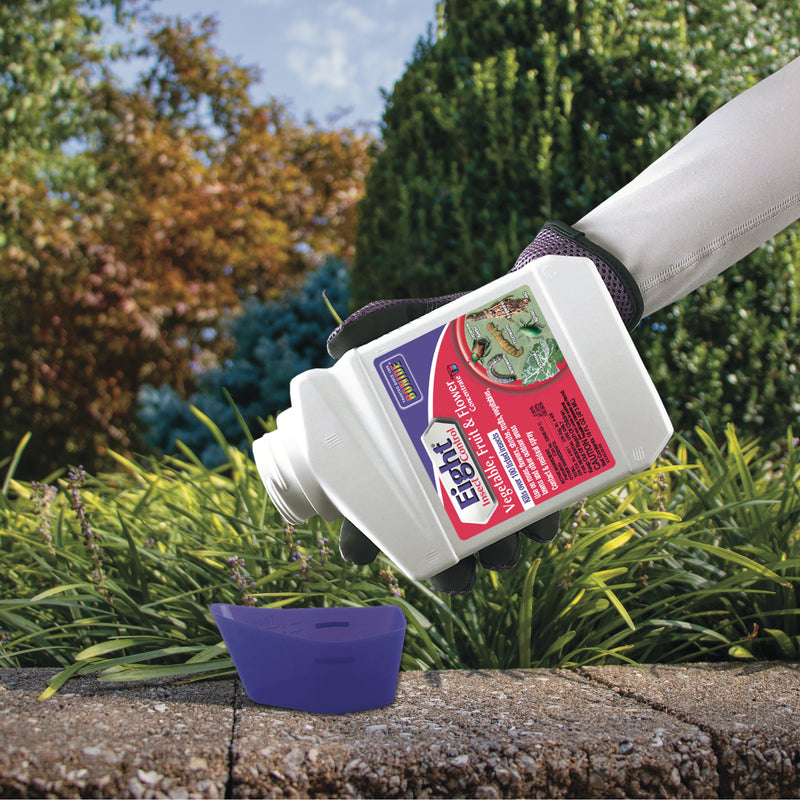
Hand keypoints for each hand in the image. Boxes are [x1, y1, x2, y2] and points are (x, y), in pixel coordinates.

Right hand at [328, 221, 640, 592]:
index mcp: (411, 450)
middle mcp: (450, 469)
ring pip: (492, 535)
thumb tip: (335, 343)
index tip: (360, 553)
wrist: (528, 316)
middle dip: (447, 568)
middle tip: (455, 577)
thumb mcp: (418, 319)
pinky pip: (542, 512)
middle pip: (439, 536)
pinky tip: (542, 524)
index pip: (377, 507)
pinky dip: (542, 525)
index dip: (365, 538)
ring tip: (500, 549)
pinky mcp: (540, 469)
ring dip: (495, 554)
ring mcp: (496, 474)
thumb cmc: (460, 327)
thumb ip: (377, 324)